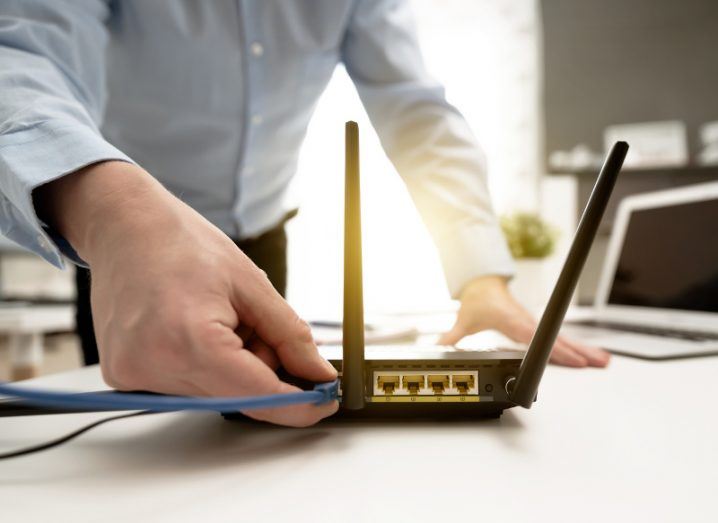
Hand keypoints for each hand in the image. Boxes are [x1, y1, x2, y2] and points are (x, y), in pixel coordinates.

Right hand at [35, 161, 337, 425]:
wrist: (124, 226)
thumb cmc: (182, 243)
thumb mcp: (252, 283)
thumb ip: (290, 337)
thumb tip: (318, 375)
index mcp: (190, 340)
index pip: (258, 396)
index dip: (299, 404)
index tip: (325, 400)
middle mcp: (154, 367)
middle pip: (237, 398)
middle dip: (265, 372)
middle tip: (260, 327)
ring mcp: (133, 375)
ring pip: (215, 394)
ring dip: (235, 367)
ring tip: (222, 318)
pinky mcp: (124, 375)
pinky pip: (187, 386)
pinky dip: (208, 366)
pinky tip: (199, 329)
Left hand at [438, 276, 609, 367]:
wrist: (484, 282)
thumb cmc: (477, 300)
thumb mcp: (464, 320)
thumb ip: (451, 337)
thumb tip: (437, 349)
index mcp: (513, 320)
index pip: (536, 337)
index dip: (553, 349)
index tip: (570, 359)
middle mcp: (528, 321)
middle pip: (557, 338)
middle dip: (578, 351)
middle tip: (599, 363)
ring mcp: (535, 323)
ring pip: (563, 337)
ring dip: (585, 349)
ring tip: (604, 361)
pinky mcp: (538, 326)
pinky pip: (560, 337)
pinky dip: (577, 346)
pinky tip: (591, 356)